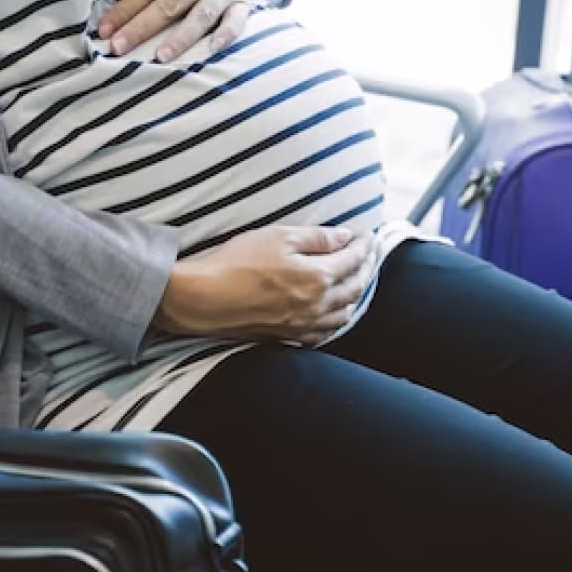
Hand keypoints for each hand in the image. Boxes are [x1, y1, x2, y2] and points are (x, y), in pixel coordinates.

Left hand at [96, 0, 252, 60]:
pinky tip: (212, 49)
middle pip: (170, 5)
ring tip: (160, 57)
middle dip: (141, 28)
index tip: (105, 32)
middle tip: (118, 49)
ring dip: (180, 38)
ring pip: (200, 16)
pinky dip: (226, 35)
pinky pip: (237, 21)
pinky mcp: (244, 1)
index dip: (125, 11)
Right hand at [156, 226, 373, 345]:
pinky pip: (325, 332)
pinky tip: (335, 310)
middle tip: (368, 253)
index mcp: (317, 277)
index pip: (353, 258)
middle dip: (366, 266)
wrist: (202, 299)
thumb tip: (344, 237)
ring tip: (357, 278)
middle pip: (355, 286)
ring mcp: (304, 325)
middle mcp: (317, 305)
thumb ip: (316, 238)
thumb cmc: (235, 263)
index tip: (367, 234)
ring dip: (356, 293)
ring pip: (345, 313)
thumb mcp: (277, 236)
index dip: (364, 244)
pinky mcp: (288, 337)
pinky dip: (337, 319)